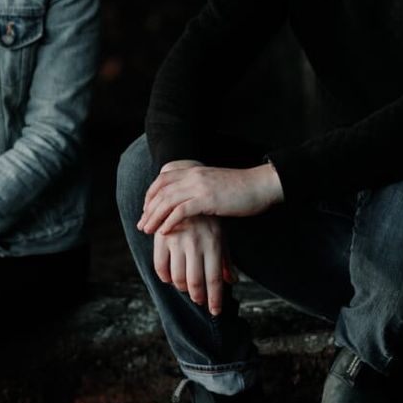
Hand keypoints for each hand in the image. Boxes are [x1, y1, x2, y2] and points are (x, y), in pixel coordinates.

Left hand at [138, 162, 283, 235]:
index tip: (146, 210)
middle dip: (148, 209)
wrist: (261, 186)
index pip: (162, 179)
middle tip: (141, 225)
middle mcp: (193, 176)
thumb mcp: (215, 184)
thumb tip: (190, 200)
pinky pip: (181, 210)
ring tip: (147, 230)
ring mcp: (199, 186)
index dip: (150, 194)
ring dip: (154, 217)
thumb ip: (200, 188)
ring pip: (167, 201)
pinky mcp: (207, 199)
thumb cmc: (241, 190)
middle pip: (160, 191)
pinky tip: (164, 232)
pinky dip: (169, 221)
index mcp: (194, 171)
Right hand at [153, 214, 238, 315]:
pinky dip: (165, 277)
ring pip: (177, 277)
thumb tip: (233, 281)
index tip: (215, 312)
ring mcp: (177, 241)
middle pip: (195, 282)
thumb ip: (225, 260)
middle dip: (198, 297)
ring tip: (187, 288)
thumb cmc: (208, 218)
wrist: (187, 191)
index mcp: (213, 244)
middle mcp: (195, 244)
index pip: (214, 280)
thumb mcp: (220, 236)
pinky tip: (171, 278)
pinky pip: (160, 266)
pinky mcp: (161, 238)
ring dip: (182, 288)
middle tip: (200, 300)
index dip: (214, 299)